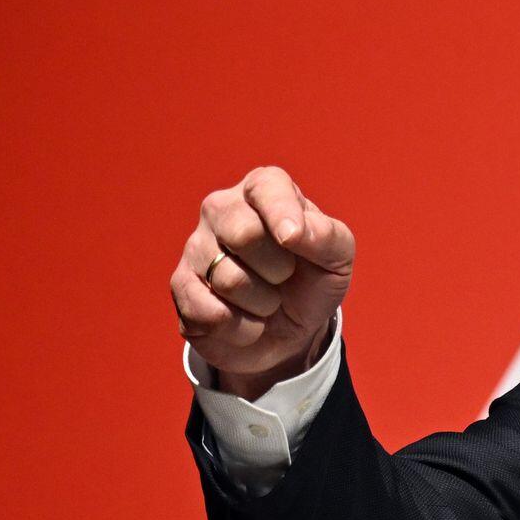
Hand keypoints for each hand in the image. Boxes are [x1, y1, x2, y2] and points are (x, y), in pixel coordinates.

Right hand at [170, 166, 355, 398]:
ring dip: (262, 303)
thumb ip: (327, 236)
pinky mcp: (181, 288)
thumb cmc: (312, 281)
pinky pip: (210, 312)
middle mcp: (222, 209)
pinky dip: (242, 328)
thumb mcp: (337, 258)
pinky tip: (246, 320)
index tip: (292, 239)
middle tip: (285, 276)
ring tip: (267, 299)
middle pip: (243, 234)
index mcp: (263, 190)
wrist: (290, 332)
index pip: (267, 188)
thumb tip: (294, 231)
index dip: (282, 214)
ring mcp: (195, 247)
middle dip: (278, 269)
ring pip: (228, 279)